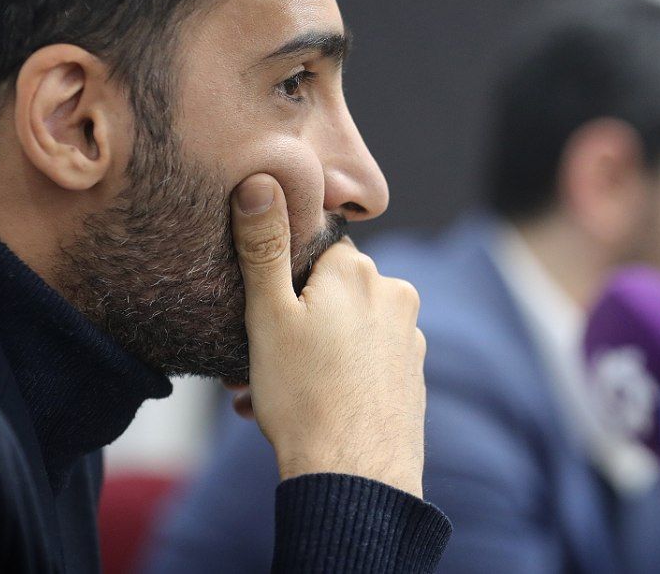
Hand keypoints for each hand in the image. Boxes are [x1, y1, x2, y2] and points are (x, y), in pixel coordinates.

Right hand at [230, 173, 426, 498]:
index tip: (255, 319)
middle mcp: (394, 296)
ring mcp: (409, 339)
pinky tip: (304, 410)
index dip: (277, 283)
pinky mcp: (411, 378)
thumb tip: (262, 180)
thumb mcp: (268, 315)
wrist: (356, 479)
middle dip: (286, 326)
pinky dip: (332, 378)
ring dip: (303, 357)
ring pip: (341, 334)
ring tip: (266, 398)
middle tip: (248, 367)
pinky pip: (362, 365)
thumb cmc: (305, 396)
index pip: (313, 251)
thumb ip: (264, 245)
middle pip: (327, 296)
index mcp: (360, 272)